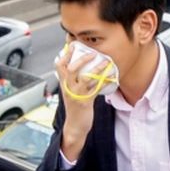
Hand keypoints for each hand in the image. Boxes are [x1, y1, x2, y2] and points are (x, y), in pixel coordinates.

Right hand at [54, 46, 97, 160]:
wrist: (75, 126)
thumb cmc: (75, 108)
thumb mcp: (71, 92)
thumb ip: (75, 80)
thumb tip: (85, 67)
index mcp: (63, 84)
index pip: (59, 65)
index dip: (65, 54)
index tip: (72, 44)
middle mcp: (67, 88)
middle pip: (69, 68)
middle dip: (80, 59)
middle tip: (92, 52)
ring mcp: (76, 95)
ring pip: (84, 77)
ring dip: (95, 68)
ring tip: (104, 62)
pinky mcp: (85, 102)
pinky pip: (94, 89)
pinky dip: (102, 81)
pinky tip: (110, 76)